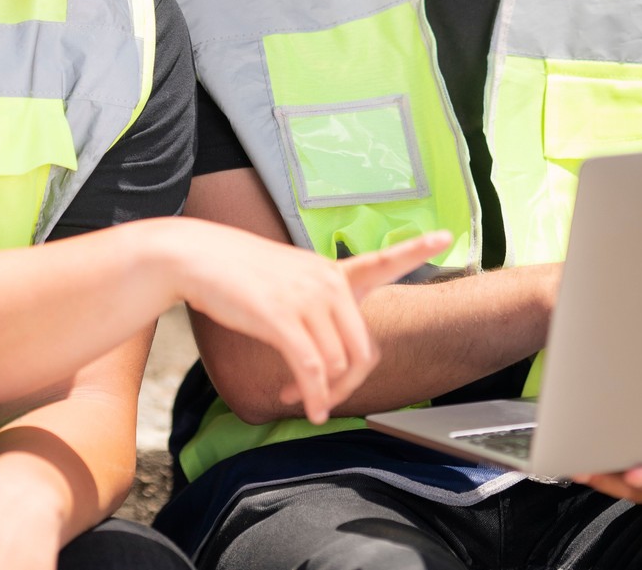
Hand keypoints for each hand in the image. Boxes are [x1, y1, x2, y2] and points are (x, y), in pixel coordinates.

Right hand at [161, 223, 451, 425]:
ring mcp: (306, 298)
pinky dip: (310, 395)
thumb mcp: (288, 280)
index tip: (445, 235)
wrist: (196, 257)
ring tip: (298, 398)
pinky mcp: (281, 318)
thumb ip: (315, 307)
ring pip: (336, 364)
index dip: (415, 250)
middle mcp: (326, 282)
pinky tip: (302, 406)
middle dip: (347, 384)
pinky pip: (310, 369)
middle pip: (362, 349)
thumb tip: (326, 359)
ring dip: (321, 392)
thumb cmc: (238, 273)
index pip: (381, 260)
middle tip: (324, 398)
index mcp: (331, 271)